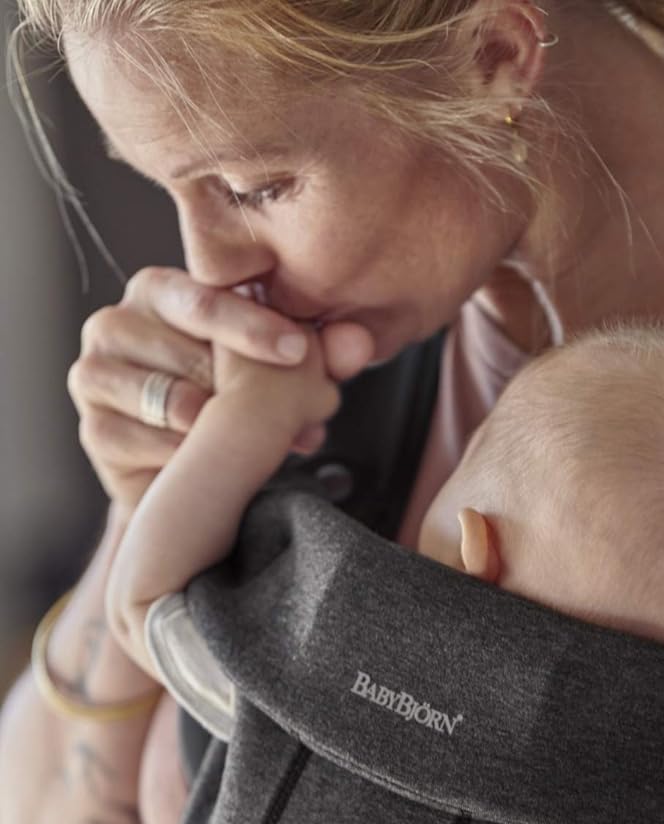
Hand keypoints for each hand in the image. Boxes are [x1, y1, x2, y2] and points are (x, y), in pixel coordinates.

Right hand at [68, 266, 373, 517]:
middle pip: (188, 353)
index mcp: (159, 291)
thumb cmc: (231, 407)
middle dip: (246, 391)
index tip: (298, 351)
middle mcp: (114, 322)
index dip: (252, 326)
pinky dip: (187, 457)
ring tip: (252, 447)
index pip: (204, 298)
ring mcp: (94, 374)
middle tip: (296, 422)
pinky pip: (149, 442)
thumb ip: (322, 354)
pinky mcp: (93, 429)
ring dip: (219, 429)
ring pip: (169, 399)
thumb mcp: (282, 376)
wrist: (185, 481)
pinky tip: (207, 466)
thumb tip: (360, 342)